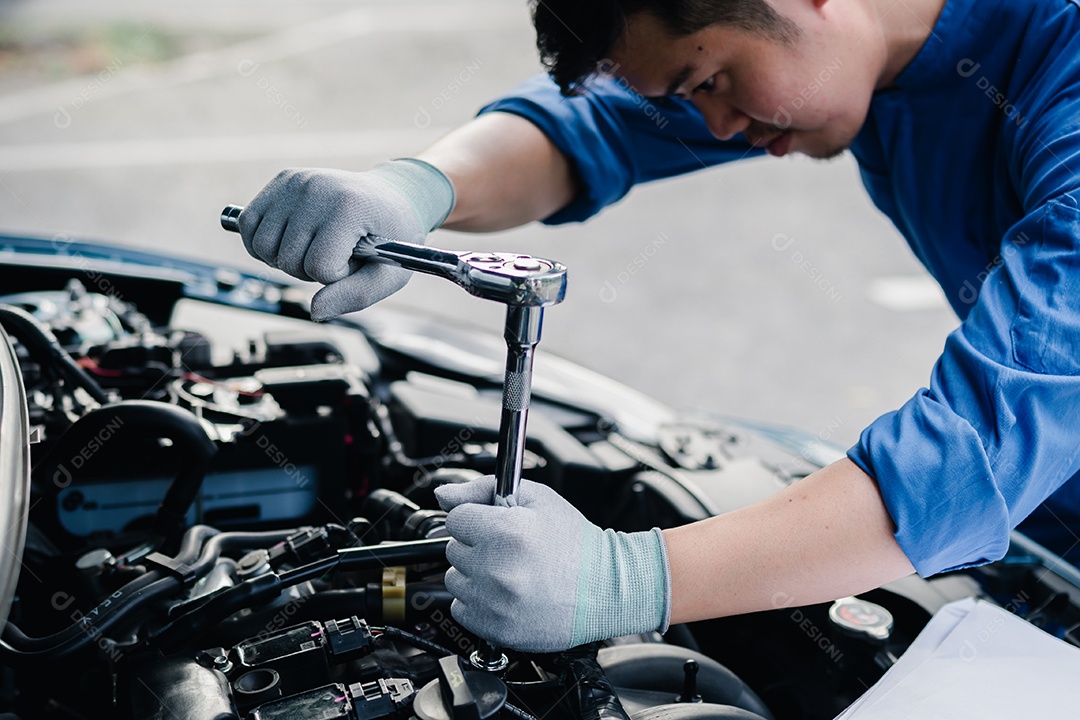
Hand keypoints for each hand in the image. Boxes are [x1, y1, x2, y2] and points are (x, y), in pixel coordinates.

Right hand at [238, 160, 453, 320]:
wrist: (394, 197)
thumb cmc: (392, 239)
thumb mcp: (389, 274)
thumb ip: (355, 296)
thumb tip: (314, 311)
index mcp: (348, 208)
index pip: (320, 267)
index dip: (338, 277)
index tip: (356, 260)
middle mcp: (317, 188)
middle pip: (287, 260)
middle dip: (311, 270)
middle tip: (338, 254)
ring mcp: (296, 181)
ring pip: (261, 246)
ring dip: (285, 259)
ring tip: (316, 246)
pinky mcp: (282, 179)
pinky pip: (248, 224)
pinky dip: (262, 242)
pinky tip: (290, 241)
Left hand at [434, 476, 669, 652]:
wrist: (605, 588)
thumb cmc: (575, 544)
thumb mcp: (537, 499)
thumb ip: (483, 489)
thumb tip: (443, 494)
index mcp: (506, 531)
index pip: (455, 518)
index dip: (476, 518)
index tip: (494, 525)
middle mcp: (496, 568)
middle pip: (454, 549)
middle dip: (477, 545)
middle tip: (509, 550)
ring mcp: (494, 602)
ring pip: (455, 579)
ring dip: (475, 574)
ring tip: (509, 572)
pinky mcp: (495, 628)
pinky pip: (461, 609)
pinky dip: (478, 602)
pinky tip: (505, 594)